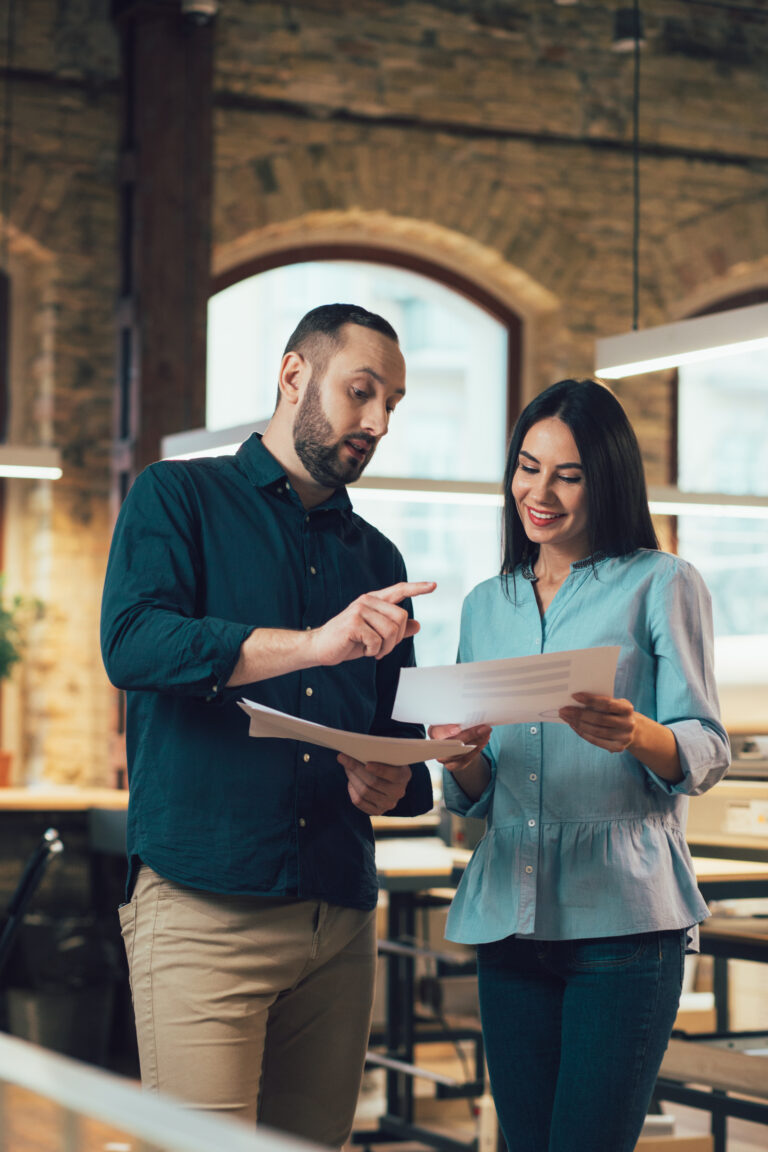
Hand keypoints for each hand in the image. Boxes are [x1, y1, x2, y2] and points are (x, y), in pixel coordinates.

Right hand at [310, 581, 435, 665]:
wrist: (320, 648)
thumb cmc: (348, 641)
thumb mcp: (376, 636)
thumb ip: (396, 630)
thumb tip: (418, 625)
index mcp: (373, 600)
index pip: (399, 590)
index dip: (417, 588)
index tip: (433, 585)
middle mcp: (367, 601)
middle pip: (401, 617)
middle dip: (397, 638)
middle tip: (383, 648)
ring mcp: (359, 610)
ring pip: (391, 631)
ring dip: (385, 648)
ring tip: (373, 650)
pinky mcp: (353, 623)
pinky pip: (377, 641)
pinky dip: (373, 651)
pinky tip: (363, 650)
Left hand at [338, 753, 411, 814]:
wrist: (388, 779)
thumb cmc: (385, 762)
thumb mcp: (388, 756)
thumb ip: (377, 754)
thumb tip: (356, 749)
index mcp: (404, 776)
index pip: (393, 774)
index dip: (380, 770)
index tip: (367, 764)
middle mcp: (398, 792)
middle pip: (374, 782)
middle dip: (356, 769)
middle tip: (344, 758)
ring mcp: (388, 804)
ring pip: (364, 792)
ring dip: (352, 777)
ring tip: (346, 767)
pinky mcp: (377, 811)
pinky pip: (359, 801)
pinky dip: (352, 790)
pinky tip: (351, 781)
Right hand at [428, 723, 491, 773]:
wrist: (455, 739)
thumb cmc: (453, 725)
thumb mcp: (452, 719)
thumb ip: (458, 718)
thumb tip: (472, 714)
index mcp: (433, 732)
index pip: (436, 732)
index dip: (446, 731)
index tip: (458, 728)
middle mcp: (436, 747)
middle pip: (450, 745)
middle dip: (468, 735)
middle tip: (483, 728)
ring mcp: (443, 758)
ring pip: (459, 753)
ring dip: (476, 742)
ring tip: (486, 733)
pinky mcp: (452, 765)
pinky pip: (464, 760)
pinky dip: (476, 750)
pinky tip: (484, 741)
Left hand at [559, 692, 637, 752]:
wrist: (633, 730)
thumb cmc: (616, 712)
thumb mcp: (614, 704)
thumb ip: (599, 703)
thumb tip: (575, 700)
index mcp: (627, 708)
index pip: (607, 703)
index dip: (590, 699)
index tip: (574, 696)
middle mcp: (628, 723)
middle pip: (599, 719)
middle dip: (579, 714)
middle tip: (564, 709)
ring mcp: (624, 737)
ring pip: (595, 731)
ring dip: (577, 724)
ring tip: (565, 717)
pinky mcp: (618, 748)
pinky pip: (595, 740)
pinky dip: (582, 732)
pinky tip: (573, 725)